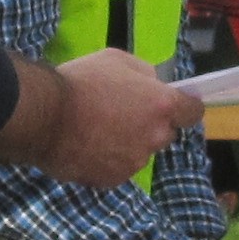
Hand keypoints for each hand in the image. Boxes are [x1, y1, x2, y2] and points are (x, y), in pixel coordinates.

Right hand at [19, 46, 189, 188]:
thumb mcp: (116, 60)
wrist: (44, 115)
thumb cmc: (80, 81)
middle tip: (122, 115)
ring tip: (97, 131)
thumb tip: (153, 83)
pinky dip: (107, 160)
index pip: (194, 111)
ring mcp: (134, 161)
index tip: (174, 105)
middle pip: (165, 134)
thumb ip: (143, 73)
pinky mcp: (113, 179)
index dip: (185, 107)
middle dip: (150, 126)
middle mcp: (154, 136)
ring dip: (127, 144)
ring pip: (140, 153)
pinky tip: (86, 146)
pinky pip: (117, 168)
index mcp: (161, 105)